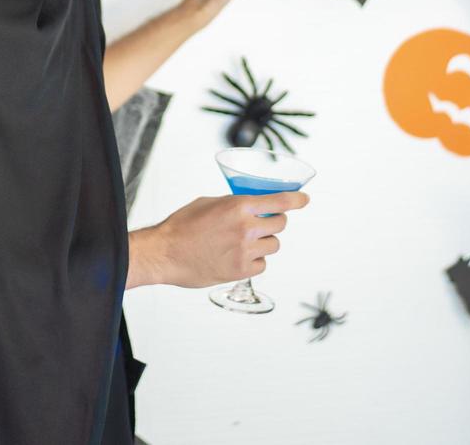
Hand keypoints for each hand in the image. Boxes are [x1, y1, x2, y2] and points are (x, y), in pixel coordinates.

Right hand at [144, 191, 308, 288]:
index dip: (297, 199)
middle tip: (263, 224)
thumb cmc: (182, 227)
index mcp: (239, 206)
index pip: (280, 200)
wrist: (165, 253)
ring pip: (273, 245)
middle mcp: (246, 228)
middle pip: (281, 224)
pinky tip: (237, 257)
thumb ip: (233, 204)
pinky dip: (254, 261)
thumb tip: (250, 206)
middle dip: (274, 222)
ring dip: (264, 243)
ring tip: (243, 243)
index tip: (304, 199)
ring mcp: (245, 251)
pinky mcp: (241, 270)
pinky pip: (262, 265)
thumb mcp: (209, 203)